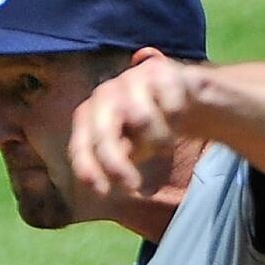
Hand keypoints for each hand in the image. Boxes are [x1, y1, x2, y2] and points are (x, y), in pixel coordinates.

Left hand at [68, 55, 201, 198]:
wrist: (183, 93)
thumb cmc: (148, 126)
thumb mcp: (128, 147)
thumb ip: (113, 161)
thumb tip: (101, 185)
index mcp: (90, 115)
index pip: (81, 144)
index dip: (87, 168)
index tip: (102, 192)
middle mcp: (106, 95)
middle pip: (104, 131)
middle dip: (115, 162)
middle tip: (133, 186)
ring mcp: (132, 80)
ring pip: (143, 119)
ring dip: (158, 139)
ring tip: (165, 143)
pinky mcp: (161, 72)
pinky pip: (170, 106)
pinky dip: (177, 119)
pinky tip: (178, 118)